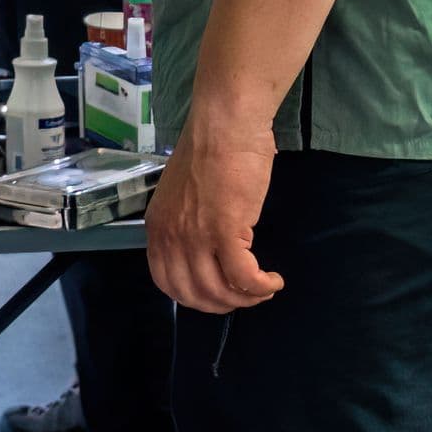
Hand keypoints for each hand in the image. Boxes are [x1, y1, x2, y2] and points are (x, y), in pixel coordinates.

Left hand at [145, 125, 285, 312]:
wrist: (224, 126)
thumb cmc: (211, 152)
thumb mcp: (183, 195)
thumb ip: (187, 224)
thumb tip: (204, 249)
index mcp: (158, 227)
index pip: (167, 283)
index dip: (195, 298)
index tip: (218, 294)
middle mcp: (171, 237)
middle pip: (193, 294)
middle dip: (222, 305)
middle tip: (245, 296)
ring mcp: (196, 236)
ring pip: (219, 291)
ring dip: (246, 299)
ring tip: (263, 288)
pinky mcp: (225, 232)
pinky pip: (244, 278)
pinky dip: (262, 287)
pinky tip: (274, 280)